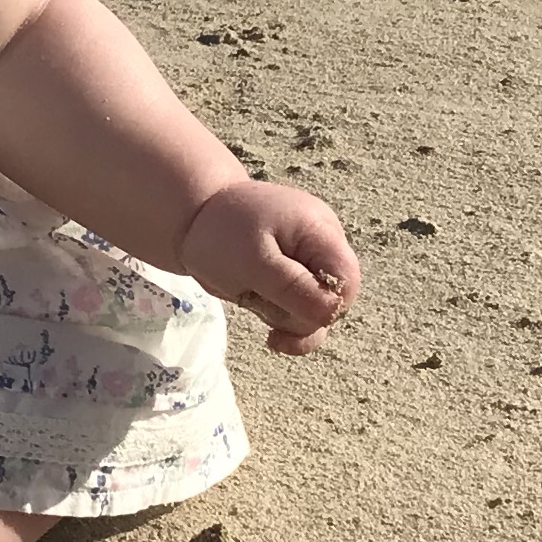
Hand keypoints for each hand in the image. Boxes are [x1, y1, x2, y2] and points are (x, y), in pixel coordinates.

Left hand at [182, 177, 360, 355]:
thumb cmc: (220, 234)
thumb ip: (292, 287)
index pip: (347, 281)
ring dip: (287, 317)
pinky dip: (283, 316)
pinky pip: (301, 306)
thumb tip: (331, 313)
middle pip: (335, 298)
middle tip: (257, 301)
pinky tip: (265, 323)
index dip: (326, 308)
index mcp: (319, 232)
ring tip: (252, 298)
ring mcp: (311, 259)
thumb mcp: (252, 263)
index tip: (286, 312)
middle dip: (300, 315)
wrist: (194, 218)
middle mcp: (324, 245)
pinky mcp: (297, 274)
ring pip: (318, 308)